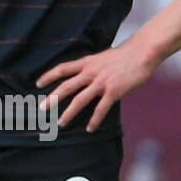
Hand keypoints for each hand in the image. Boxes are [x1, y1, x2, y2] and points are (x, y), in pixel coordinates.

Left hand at [35, 39, 155, 132]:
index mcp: (87, 62)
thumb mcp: (104, 57)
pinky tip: (89, 129)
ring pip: (80, 100)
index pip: (62, 68)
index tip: (38, 83)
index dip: (49, 75)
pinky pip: (100, 109)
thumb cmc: (126, 55)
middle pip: (66, 86)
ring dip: (69, 113)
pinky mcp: (114, 91)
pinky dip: (94, 120)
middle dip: (52, 98)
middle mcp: (91, 72)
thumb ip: (93, 66)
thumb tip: (87, 75)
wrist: (143, 52)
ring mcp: (102, 82)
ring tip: (61, 123)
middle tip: (41, 109)